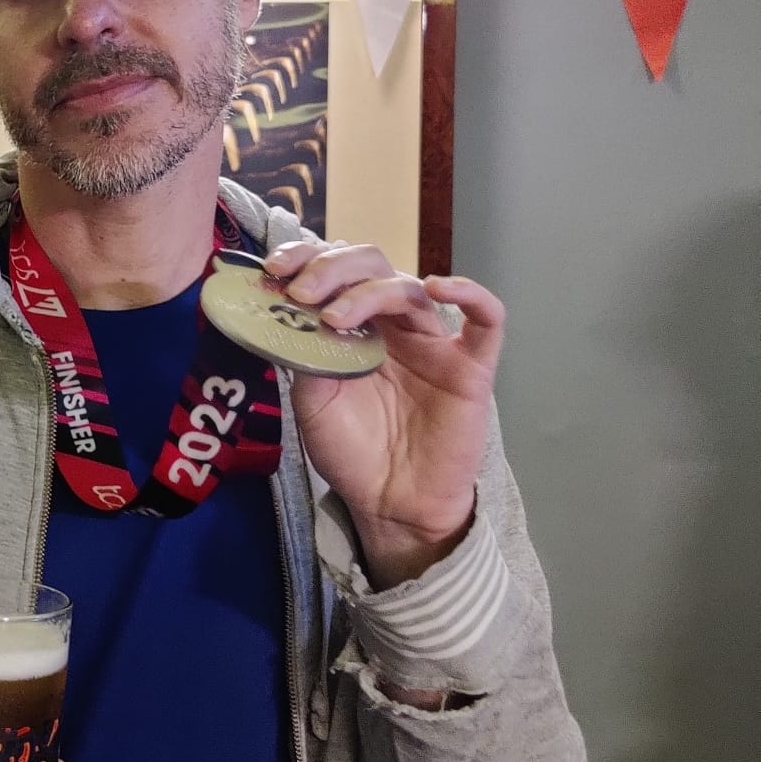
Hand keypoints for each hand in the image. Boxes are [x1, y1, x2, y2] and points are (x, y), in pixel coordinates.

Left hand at [264, 240, 506, 587]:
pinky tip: (437, 287)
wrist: (389, 502)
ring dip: (368, 290)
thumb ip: (305, 353)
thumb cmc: (351, 450)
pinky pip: (488, 319)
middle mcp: (393, 326)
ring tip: (335, 317)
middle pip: (371, 266)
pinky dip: (469, 293)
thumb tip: (287, 310)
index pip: (335, 271)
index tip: (274, 268)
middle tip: (301, 290)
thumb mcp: (312, 399)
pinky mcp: (471, 368)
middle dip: (331, 268)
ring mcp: (434, 343)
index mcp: (354, 326)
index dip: (306, 258)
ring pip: (409, 288)